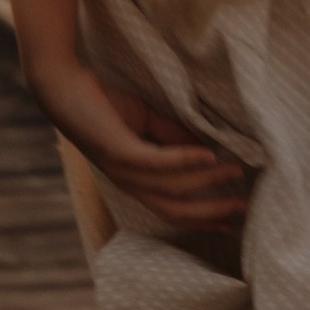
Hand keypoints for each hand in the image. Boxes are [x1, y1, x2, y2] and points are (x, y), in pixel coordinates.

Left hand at [27, 53, 255, 237]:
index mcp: (135, 181)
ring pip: (172, 188)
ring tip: (235, 170)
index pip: (173, 210)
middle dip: (212, 211)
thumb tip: (209, 145)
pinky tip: (208, 156)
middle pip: (176, 210)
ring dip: (207, 181)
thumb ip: (173, 136)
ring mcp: (123, 171)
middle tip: (245, 207)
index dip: (204, 218)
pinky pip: (157, 163)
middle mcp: (129, 183)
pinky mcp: (118, 152)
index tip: (234, 224)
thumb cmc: (102, 101)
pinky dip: (185, 162)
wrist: (64, 85)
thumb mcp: (146, 121)